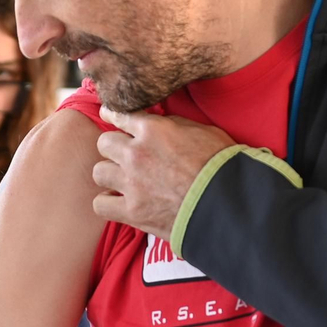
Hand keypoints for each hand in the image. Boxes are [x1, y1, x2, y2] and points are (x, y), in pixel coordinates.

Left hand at [91, 106, 234, 239]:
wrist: (227, 203)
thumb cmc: (222, 165)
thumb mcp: (203, 131)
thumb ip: (174, 124)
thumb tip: (159, 121)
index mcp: (153, 129)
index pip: (119, 115)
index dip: (113, 115)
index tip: (110, 116)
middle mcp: (135, 153)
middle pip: (104, 143)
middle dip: (114, 148)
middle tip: (125, 156)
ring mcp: (131, 183)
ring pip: (99, 172)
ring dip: (110, 175)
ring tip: (122, 181)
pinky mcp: (132, 211)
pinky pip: (100, 204)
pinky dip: (108, 203)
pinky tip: (119, 202)